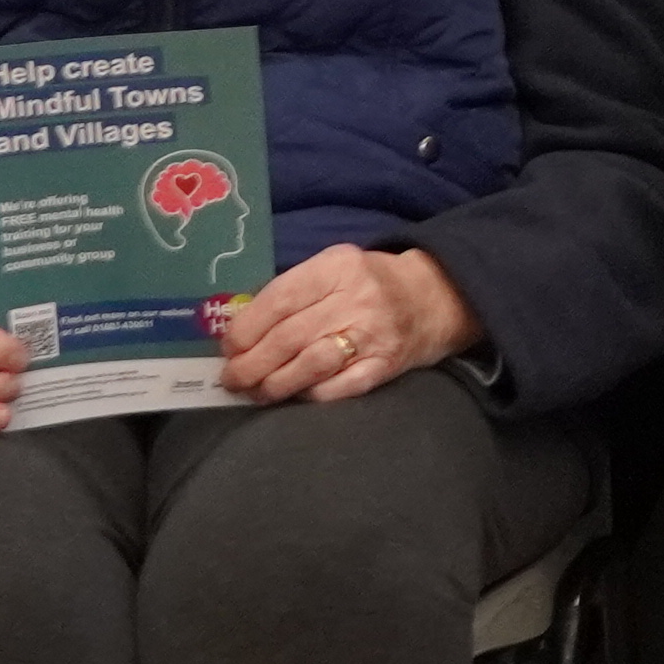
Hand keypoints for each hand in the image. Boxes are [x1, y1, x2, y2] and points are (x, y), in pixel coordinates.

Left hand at [218, 243, 474, 402]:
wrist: (436, 298)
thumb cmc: (371, 283)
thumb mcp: (335, 268)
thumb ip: (294, 291)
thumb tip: (239, 329)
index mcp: (339, 266)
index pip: (280, 298)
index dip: (246, 328)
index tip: (227, 347)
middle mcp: (357, 298)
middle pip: (289, 337)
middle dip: (250, 363)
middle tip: (232, 378)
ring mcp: (375, 334)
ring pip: (310, 365)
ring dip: (274, 384)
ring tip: (255, 392)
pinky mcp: (386, 365)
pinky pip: (339, 388)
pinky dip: (310, 395)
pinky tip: (294, 396)